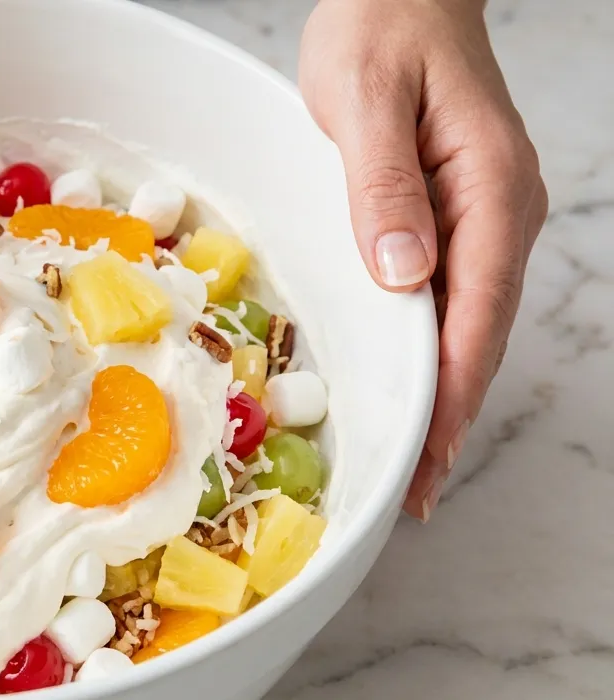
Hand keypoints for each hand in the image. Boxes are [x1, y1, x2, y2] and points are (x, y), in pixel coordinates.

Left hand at [299, 0, 546, 520]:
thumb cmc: (381, 30)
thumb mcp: (365, 101)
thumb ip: (383, 186)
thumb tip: (404, 273)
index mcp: (488, 191)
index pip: (474, 315)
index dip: (449, 396)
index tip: (427, 460)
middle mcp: (497, 212)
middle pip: (478, 333)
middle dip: (448, 415)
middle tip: (414, 491)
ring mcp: (481, 215)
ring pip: (465, 322)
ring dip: (440, 392)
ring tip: (414, 462)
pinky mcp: (452, 213)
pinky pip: (447, 295)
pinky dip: (429, 349)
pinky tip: (410, 383)